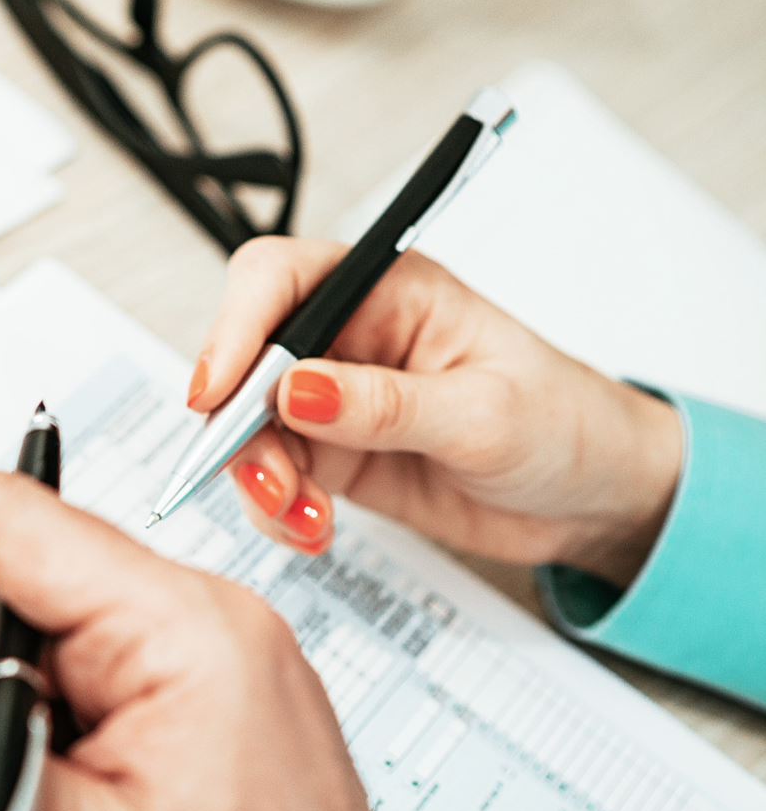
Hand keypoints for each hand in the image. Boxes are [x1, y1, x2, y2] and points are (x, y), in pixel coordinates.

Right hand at [191, 238, 681, 584]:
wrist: (594, 499)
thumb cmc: (565, 426)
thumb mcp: (483, 414)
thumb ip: (384, 403)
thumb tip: (297, 388)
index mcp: (389, 292)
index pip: (278, 280)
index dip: (233, 329)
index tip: (216, 393)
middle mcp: (349, 338)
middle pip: (245, 361)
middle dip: (240, 428)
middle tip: (273, 484)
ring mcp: (333, 400)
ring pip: (248, 430)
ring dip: (260, 481)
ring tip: (305, 519)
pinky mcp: (332, 455)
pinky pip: (272, 479)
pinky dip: (278, 512)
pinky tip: (315, 530)